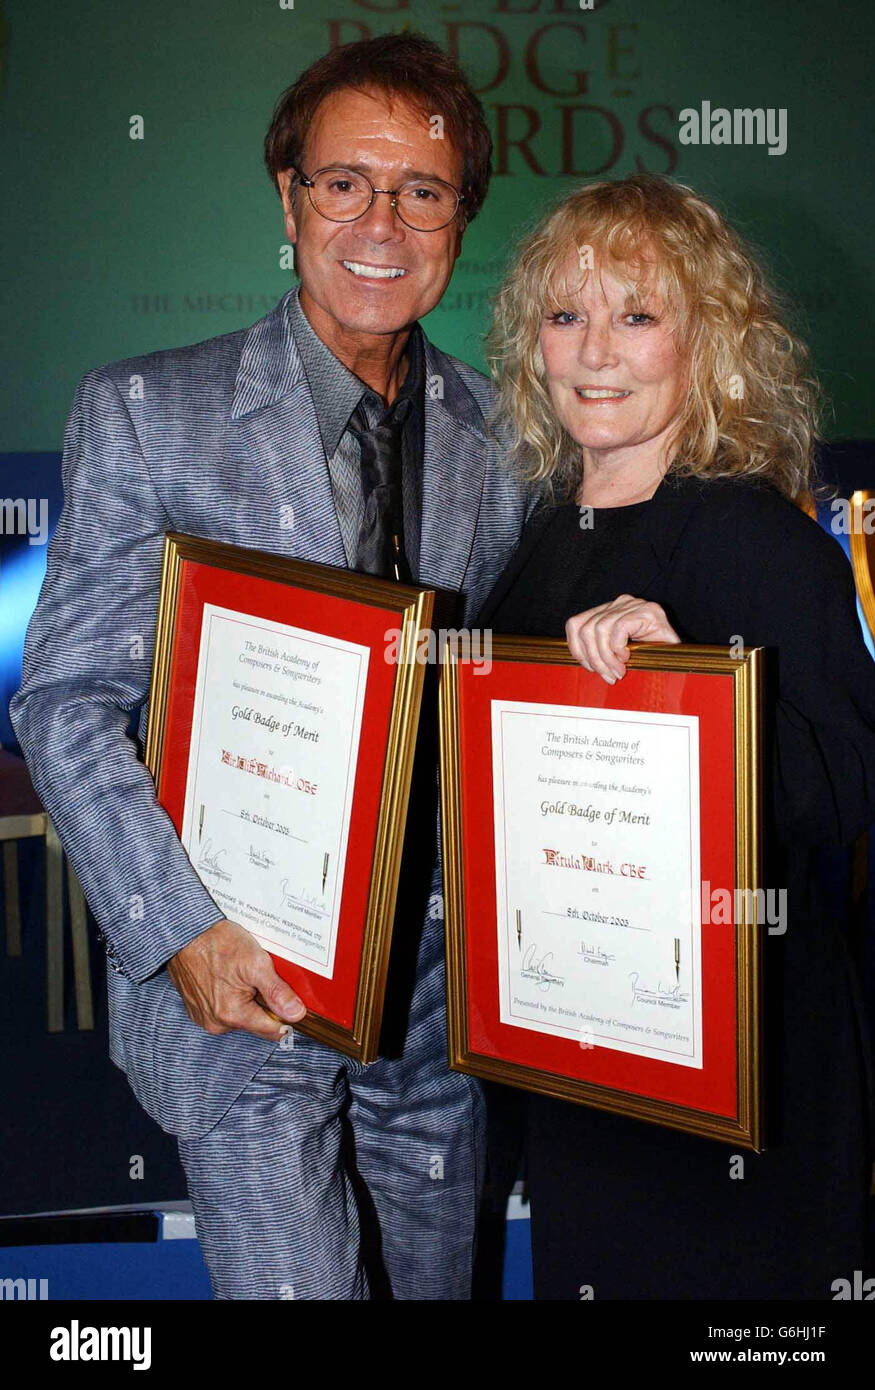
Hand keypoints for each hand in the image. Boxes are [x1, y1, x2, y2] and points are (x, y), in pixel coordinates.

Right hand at [167, 918, 305, 1040]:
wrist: (185, 932)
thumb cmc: (217, 944)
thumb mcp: (256, 963)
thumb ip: (277, 992)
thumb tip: (296, 1014)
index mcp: (232, 1015)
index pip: (273, 1030)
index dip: (287, 1015)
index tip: (290, 999)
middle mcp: (216, 1023)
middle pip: (257, 1023)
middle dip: (264, 1004)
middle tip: (261, 978)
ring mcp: (205, 1017)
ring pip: (241, 1016)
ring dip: (248, 1000)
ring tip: (242, 975)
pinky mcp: (197, 1009)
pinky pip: (224, 1010)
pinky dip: (231, 997)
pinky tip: (229, 977)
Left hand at [565, 594, 679, 682]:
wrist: (683, 658)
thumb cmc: (651, 657)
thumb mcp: (617, 653)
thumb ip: (598, 650)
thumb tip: (578, 660)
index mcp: (609, 611)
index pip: (576, 623)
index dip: (576, 649)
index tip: (589, 668)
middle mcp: (620, 603)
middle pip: (586, 628)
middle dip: (594, 658)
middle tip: (607, 676)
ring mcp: (634, 605)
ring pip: (600, 629)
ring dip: (606, 657)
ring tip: (618, 671)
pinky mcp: (648, 611)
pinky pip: (620, 628)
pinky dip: (619, 647)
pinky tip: (628, 657)